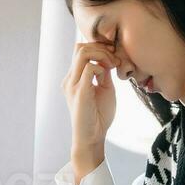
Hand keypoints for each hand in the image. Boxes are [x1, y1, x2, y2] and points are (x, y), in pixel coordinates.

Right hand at [62, 41, 118, 182]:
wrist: (92, 137)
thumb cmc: (99, 116)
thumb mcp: (105, 89)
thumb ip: (104, 74)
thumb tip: (108, 60)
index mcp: (74, 78)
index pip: (81, 50)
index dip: (99, 49)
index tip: (114, 59)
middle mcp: (70, 79)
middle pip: (80, 47)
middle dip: (101, 49)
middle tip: (115, 61)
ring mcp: (72, 84)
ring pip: (82, 53)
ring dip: (101, 55)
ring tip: (112, 66)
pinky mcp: (78, 92)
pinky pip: (89, 68)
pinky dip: (101, 68)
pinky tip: (106, 77)